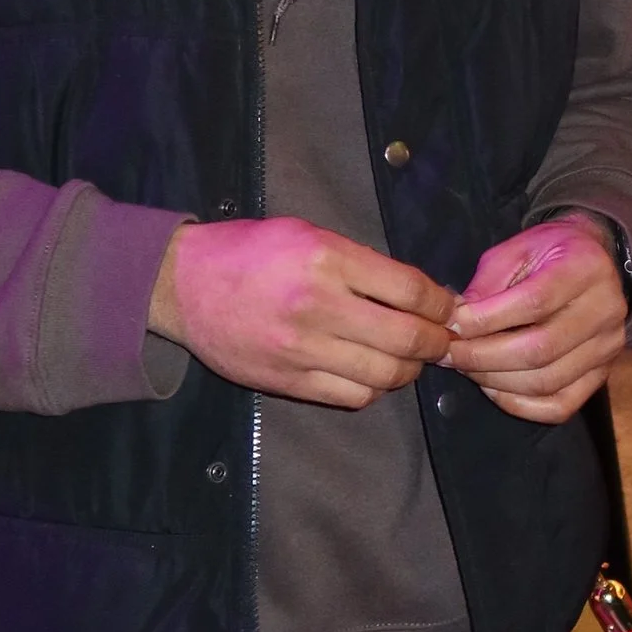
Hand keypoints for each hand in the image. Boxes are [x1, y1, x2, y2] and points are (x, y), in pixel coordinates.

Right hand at [149, 217, 455, 408]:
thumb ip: (361, 262)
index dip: (441, 303)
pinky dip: (374, 388)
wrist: (182, 285)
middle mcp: (317, 306)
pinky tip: (373, 373)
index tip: (449, 308)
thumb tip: (420, 293)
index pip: (410, 290)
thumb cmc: (249, 252)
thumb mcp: (308, 234)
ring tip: (409, 358)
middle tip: (443, 340)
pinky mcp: (287, 382)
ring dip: (409, 369)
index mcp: (326, 260)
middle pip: (407, 338)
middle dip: (438, 342)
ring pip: (384, 375)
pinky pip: (352, 396)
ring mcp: (301, 350)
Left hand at [442, 214, 627, 423]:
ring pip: (546, 381)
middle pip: (539, 349)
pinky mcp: (602, 374)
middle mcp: (606, 310)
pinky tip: (493, 387)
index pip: (534, 302)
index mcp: (585, 268)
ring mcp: (608, 347)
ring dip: (495, 380)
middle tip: (450, 353)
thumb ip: (488, 285)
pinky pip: (559, 405)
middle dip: (483, 356)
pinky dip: (519, 404)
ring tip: (467, 367)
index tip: (452, 325)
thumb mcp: (515, 250)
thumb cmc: (548, 253)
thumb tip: (458, 324)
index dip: (486, 320)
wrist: (594, 263)